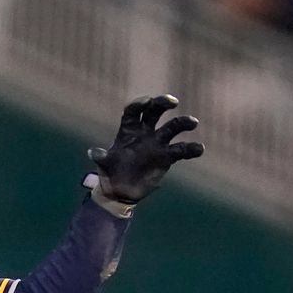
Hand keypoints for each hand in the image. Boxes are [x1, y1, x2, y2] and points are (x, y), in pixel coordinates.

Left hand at [86, 94, 202, 205]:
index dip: (139, 104)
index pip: (133, 111)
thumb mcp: (104, 166)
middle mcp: (145, 132)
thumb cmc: (110, 174)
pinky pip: (182, 149)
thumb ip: (101, 157)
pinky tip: (199, 149)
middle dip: (163, 103)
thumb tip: (93, 152)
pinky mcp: (168, 156)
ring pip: (173, 127)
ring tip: (192, 122)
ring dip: (183, 122)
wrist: (121, 191)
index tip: (146, 102)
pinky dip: (191, 148)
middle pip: (155, 111)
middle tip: (172, 102)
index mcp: (128, 130)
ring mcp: (158, 143)